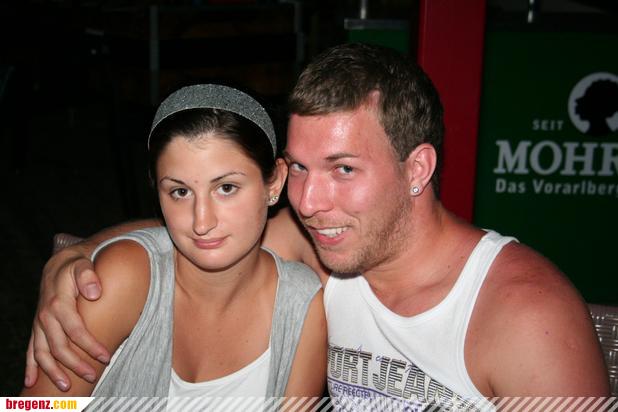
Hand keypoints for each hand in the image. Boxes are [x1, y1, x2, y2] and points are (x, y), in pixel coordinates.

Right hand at [24, 246, 110, 390]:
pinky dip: (31, 367)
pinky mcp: (37, 327)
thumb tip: (95, 293)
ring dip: (52, 371)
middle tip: (92, 376)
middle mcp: (45, 317)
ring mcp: (39, 324)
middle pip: (59, 347)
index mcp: (58, 304)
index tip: (106, 356)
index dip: (90, 345)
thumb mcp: (83, 265)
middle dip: (75, 364)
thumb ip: (88, 276)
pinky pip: (31, 350)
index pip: (75, 330)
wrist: (59, 264)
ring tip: (65, 387)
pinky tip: (31, 382)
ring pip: (42, 353)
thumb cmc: (76, 266)